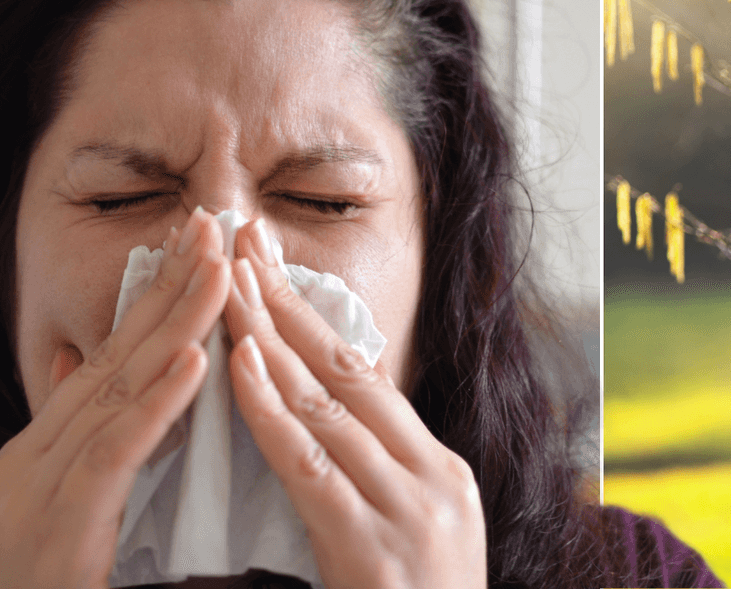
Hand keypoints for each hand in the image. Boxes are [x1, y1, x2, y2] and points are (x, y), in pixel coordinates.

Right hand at [0, 207, 229, 588]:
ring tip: (216, 270)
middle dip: (170, 286)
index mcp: (53, 445)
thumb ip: (69, 431)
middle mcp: (47, 450)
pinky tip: (192, 362)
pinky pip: (114, 454)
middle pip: (120, 353)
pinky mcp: (63, 524)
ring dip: (173, 324)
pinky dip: (154, 405)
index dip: (156, 295)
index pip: (114, 354)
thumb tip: (70, 360)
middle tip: (212, 223)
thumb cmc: (24, 578)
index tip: (197, 243)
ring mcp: (49, 483)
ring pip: (120, 388)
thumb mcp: (47, 497)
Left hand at [224, 219, 485, 588]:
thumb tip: (318, 420)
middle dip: (289, 302)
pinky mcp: (375, 550)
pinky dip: (271, 412)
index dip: (314, 318)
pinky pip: (311, 468)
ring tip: (228, 283)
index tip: (271, 267)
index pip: (368, 377)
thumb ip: (375, 479)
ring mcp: (411, 510)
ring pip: (328, 406)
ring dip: (270, 338)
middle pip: (349, 371)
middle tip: (244, 241)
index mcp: (441, 469)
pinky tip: (241, 366)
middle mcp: (434, 476)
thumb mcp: (412, 536)